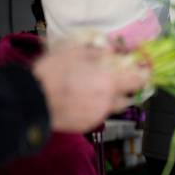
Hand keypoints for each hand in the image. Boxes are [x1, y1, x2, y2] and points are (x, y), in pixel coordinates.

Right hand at [32, 42, 148, 132]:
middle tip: (113, 81)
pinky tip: (80, 101)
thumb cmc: (52, 72)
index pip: (139, 81)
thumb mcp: (75, 50)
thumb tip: (110, 50)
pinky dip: (93, 108)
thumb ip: (97, 50)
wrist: (32, 100)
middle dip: (124, 90)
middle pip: (127, 98)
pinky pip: (97, 115)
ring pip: (111, 108)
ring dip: (108, 100)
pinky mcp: (87, 125)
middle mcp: (109, 101)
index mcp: (110, 81)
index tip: (143, 72)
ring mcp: (98, 115)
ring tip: (93, 91)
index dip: (143, 76)